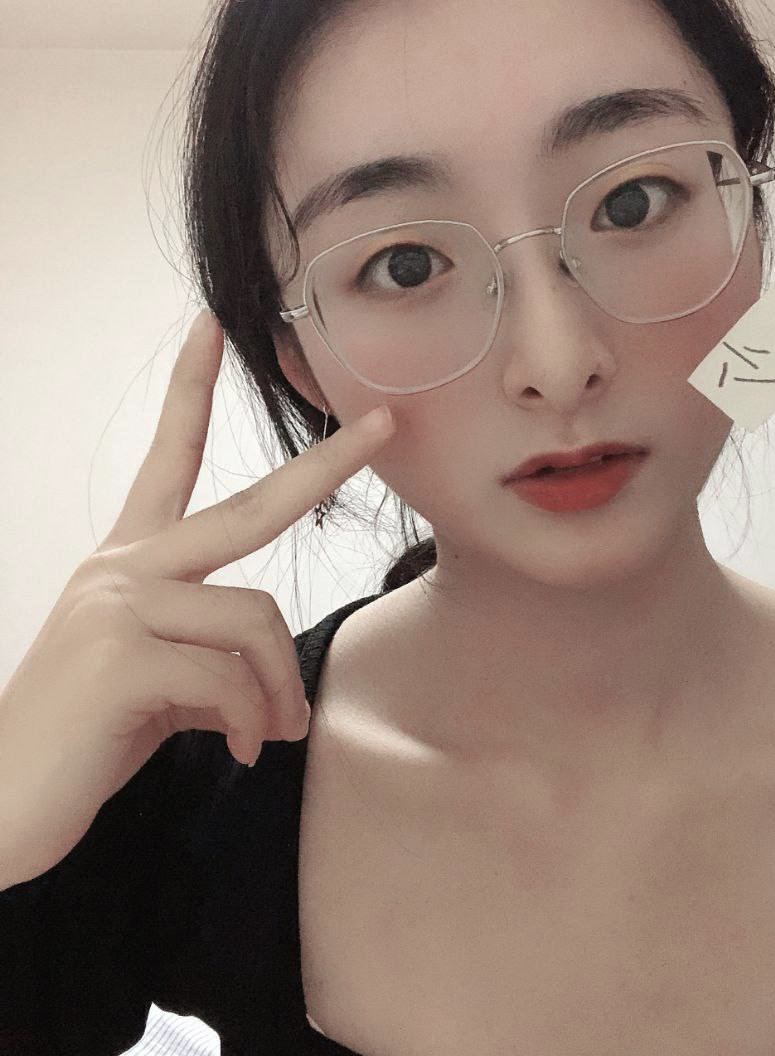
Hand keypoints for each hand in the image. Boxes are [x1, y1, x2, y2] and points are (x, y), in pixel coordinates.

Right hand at [0, 310, 395, 886]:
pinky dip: (252, 722)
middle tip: (385, 422)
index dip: (190, 389)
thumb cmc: (82, 741)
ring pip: (255, 619)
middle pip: (247, 506)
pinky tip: (240, 755)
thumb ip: (217, 666)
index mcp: (128, 562)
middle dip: (327, 463)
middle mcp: (121, 567)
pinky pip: (231, 679)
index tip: (213, 326)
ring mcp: (117, 605)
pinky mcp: (119, 657)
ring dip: (277, 689)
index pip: (166, 456)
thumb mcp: (159, 685)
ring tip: (269, 736)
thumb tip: (286, 706)